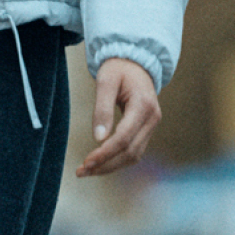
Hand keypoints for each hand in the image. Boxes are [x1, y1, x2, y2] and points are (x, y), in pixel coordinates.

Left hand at [75, 58, 160, 177]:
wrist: (135, 62)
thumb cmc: (118, 69)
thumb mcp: (105, 82)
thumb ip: (102, 109)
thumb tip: (98, 138)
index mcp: (143, 105)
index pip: (124, 138)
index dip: (105, 153)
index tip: (86, 162)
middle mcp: (152, 118)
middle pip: (130, 152)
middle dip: (106, 165)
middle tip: (81, 172)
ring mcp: (152, 125)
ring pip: (134, 155)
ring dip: (111, 166)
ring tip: (87, 170)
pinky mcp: (147, 129)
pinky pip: (134, 150)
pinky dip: (117, 160)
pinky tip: (100, 162)